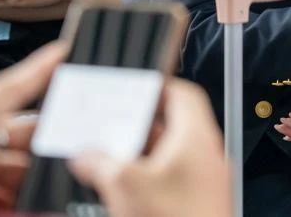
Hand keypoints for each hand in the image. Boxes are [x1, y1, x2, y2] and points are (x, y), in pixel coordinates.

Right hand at [70, 79, 230, 216]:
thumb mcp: (126, 185)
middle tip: (105, 125)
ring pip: (165, 156)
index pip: (183, 93)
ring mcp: (201, 184)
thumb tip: (85, 154)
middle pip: (170, 126)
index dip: (155, 85)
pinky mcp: (193, 207)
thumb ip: (101, 162)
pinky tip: (116, 191)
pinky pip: (166, 182)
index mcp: (197, 138)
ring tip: (102, 158)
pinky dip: (142, 180)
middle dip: (134, 126)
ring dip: (134, 155)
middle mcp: (204, 157)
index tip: (128, 87)